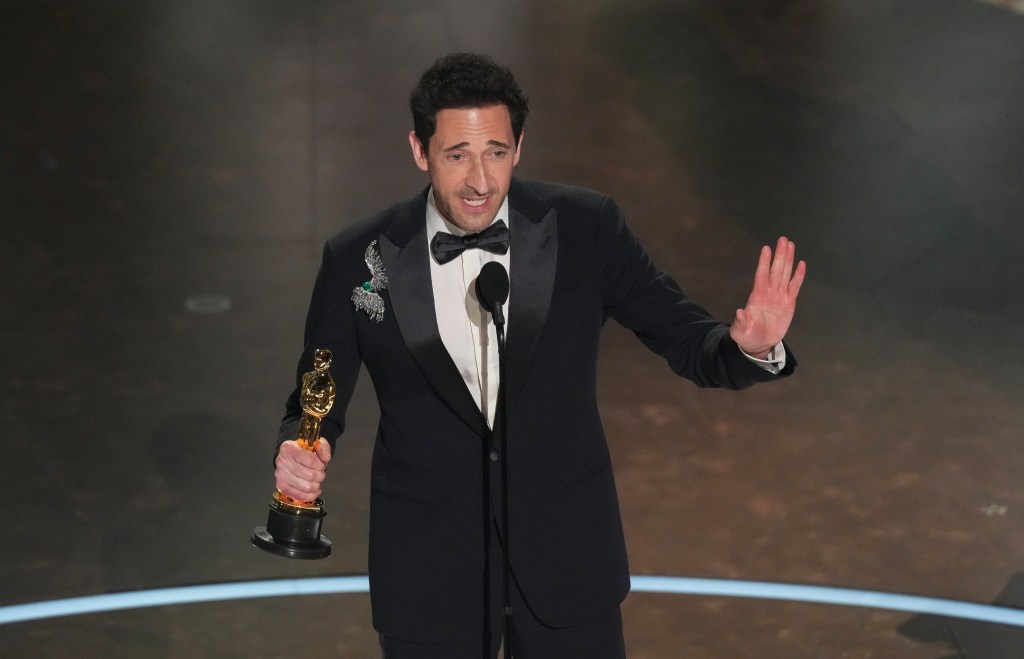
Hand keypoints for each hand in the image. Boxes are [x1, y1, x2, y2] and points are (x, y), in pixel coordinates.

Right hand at [275, 438, 331, 502]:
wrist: (291, 455)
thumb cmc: (304, 450)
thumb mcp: (316, 443)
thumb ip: (323, 448)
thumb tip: (326, 458)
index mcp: (289, 448)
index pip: (311, 461)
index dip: (320, 464)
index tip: (321, 464)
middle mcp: (282, 462)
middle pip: (310, 476)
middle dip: (320, 476)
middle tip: (320, 473)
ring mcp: (280, 475)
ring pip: (306, 487)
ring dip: (316, 485)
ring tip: (316, 481)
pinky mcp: (281, 486)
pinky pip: (299, 496)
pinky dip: (310, 495)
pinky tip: (314, 490)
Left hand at [730, 236, 805, 358]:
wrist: (760, 344)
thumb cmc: (747, 336)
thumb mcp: (740, 331)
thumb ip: (741, 321)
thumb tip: (740, 312)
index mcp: (757, 297)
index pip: (761, 276)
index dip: (764, 263)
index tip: (766, 249)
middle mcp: (769, 293)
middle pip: (775, 271)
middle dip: (779, 255)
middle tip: (783, 239)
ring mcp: (779, 297)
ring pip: (785, 274)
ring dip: (788, 260)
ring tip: (790, 245)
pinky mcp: (789, 303)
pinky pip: (794, 287)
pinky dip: (798, 276)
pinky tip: (801, 264)